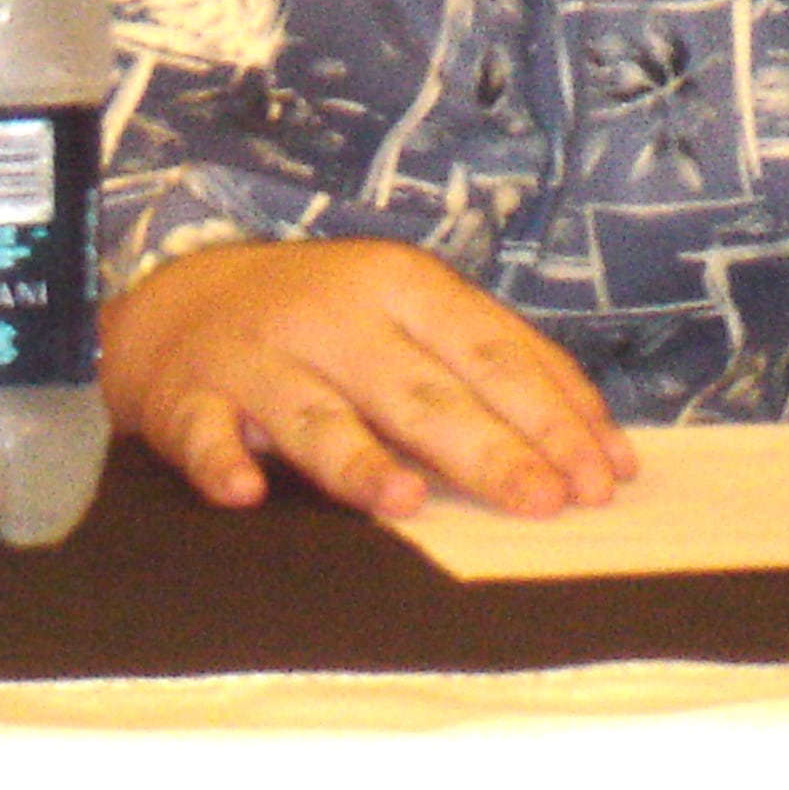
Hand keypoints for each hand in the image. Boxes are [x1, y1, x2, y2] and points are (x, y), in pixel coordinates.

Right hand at [102, 238, 637, 520]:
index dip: (552, 414)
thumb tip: (604, 448)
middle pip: (422, 391)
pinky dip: (225, 463)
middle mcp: (337, 314)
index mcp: (405, 285)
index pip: (494, 353)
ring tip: (408, 503)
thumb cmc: (332, 320)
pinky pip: (207, 435)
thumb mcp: (416, 314)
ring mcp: (261, 355)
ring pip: (319, 415)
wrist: (184, 298)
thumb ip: (500, 369)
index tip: (602, 473)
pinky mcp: (191, 396)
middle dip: (489, 450)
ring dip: (361, 461)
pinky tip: (247, 492)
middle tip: (544, 502)